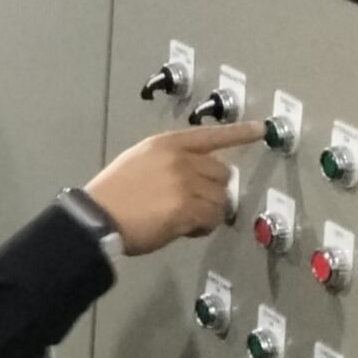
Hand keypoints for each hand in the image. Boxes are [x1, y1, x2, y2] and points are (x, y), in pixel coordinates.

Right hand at [83, 122, 267, 253]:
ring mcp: (184, 183)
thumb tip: (195, 174)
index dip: (238, 133)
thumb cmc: (112, 195)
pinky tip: (186, 229)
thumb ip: (169, 161)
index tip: (260, 129)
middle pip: (222, 172)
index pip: (210, 135)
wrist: (97, 218)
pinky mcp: (187, 208)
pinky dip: (204, 227)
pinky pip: (213, 218)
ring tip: (185, 219)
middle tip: (194, 204)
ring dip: (208, 212)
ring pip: (221, 199)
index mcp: (165, 144)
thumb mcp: (138, 162)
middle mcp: (179, 159)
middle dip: (212, 190)